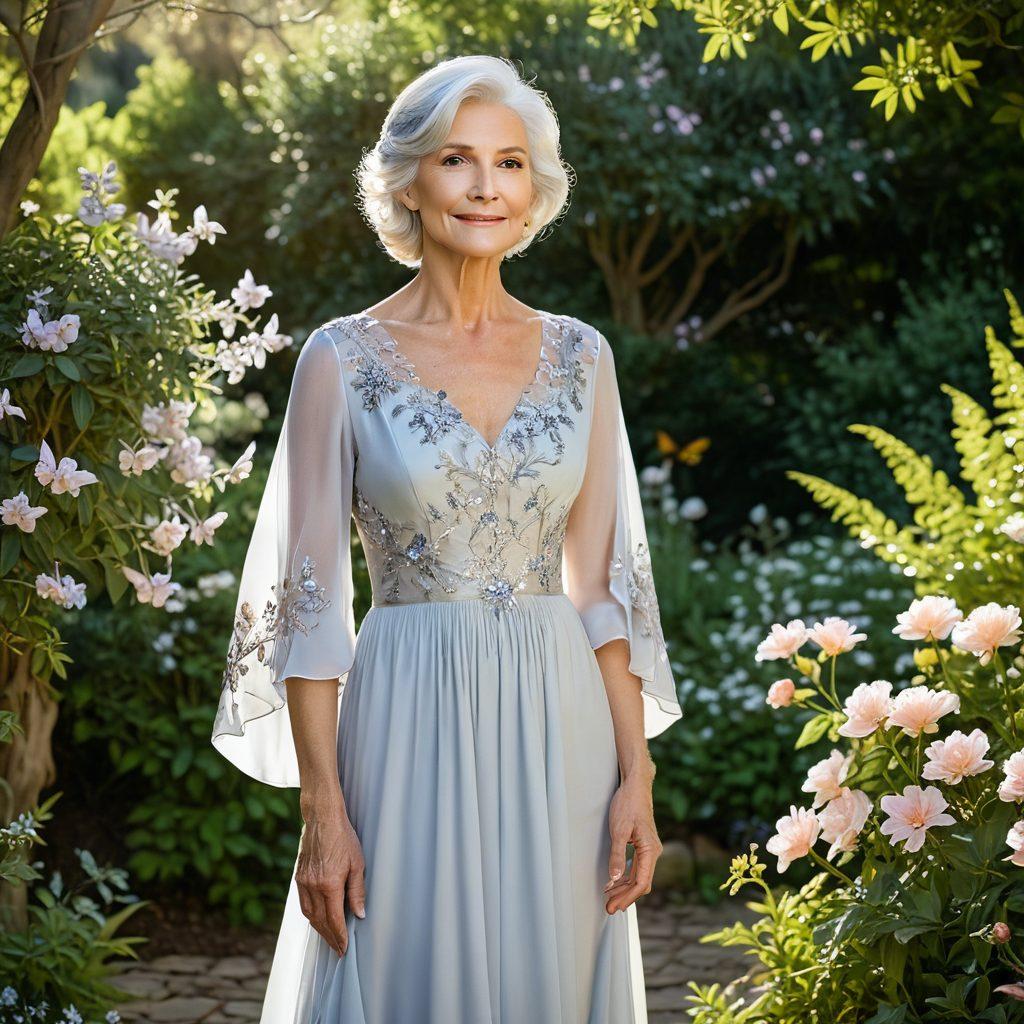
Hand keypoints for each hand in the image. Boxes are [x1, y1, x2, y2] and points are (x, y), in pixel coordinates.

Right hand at [295, 803, 365, 956]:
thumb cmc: (344, 838)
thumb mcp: (357, 864)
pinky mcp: (299, 877)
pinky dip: (310, 915)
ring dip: (319, 929)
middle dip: (329, 937)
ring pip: (309, 914)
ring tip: (329, 938)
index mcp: (330, 884)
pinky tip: (317, 919)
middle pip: (320, 921)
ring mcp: (303, 882)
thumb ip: (357, 891)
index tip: (344, 949)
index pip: (335, 919)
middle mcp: (313, 886)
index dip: (339, 936)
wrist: (322, 819)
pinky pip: (303, 903)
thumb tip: (359, 914)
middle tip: (338, 949)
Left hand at [603, 773, 661, 914]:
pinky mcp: (643, 846)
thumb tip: (614, 879)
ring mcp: (649, 850)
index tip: (614, 906)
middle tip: (608, 908)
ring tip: (609, 898)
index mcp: (650, 850)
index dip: (627, 897)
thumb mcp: (619, 830)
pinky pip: (637, 867)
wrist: (635, 787)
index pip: (641, 882)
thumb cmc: (628, 805)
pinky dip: (626, 877)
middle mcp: (653, 852)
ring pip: (639, 876)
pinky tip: (615, 882)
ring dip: (624, 888)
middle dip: (625, 897)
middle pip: (641, 883)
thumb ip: (617, 855)